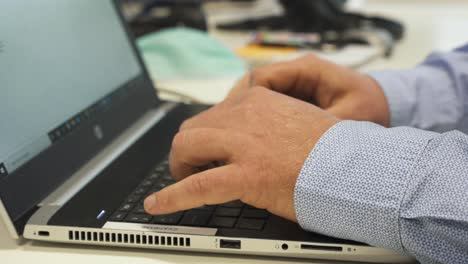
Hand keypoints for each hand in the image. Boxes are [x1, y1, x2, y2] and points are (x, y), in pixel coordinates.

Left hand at [144, 87, 338, 221]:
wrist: (355, 165)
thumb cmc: (333, 149)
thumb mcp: (298, 120)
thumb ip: (272, 122)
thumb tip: (259, 136)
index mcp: (259, 102)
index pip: (217, 111)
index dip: (206, 132)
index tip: (204, 145)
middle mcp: (245, 116)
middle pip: (194, 127)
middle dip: (187, 149)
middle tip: (190, 165)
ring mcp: (243, 144)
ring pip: (188, 148)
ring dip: (180, 166)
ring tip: (182, 180)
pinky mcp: (244, 174)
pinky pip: (196, 186)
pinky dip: (172, 197)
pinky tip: (156, 205)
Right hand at [229, 55, 390, 126]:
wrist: (386, 105)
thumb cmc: (370, 109)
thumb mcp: (348, 121)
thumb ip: (318, 130)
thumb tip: (289, 148)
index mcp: (307, 70)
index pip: (261, 78)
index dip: (242, 100)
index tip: (232, 124)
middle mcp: (296, 73)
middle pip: (252, 87)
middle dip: (235, 110)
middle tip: (225, 136)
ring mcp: (294, 85)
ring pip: (255, 97)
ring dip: (242, 117)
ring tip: (233, 140)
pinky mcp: (294, 98)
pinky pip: (266, 106)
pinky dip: (255, 122)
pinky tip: (250, 141)